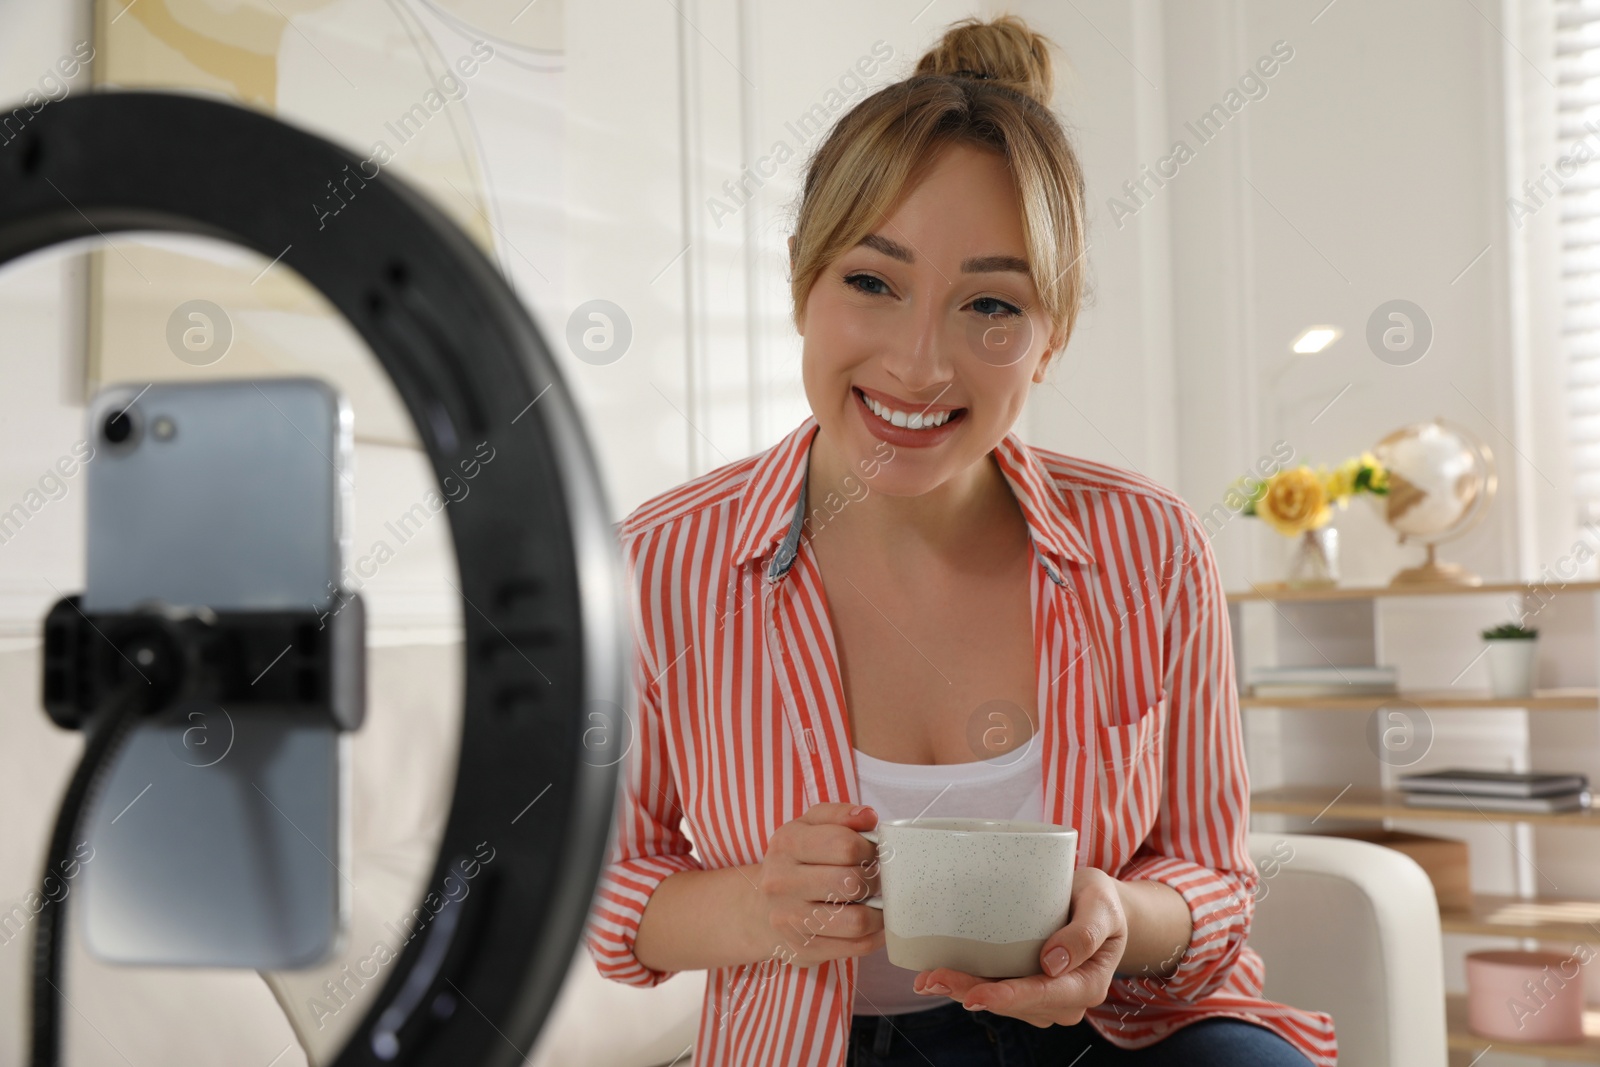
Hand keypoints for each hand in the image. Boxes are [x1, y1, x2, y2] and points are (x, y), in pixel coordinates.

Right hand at [750, 802, 884, 966]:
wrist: (759, 910)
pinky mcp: (804, 950)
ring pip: (857, 921)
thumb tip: (869, 816)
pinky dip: (876, 935)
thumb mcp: (809, 826)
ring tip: (878, 901)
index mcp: (787, 844)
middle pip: (852, 882)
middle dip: (875, 879)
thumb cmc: (795, 863)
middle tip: (876, 877)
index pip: (844, 844)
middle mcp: (782, 883)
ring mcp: (790, 921)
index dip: (870, 848)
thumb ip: (840, 815)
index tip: (873, 852)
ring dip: (879, 912)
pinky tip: (875, 923)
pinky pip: (857, 947)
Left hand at [911, 867, 1127, 1027]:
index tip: (975, 994)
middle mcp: (1064, 1001)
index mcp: (1088, 984)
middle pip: (1013, 1002)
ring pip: (998, 1001)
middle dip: (971, 993)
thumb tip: (1052, 963)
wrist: (1098, 907)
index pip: (1044, 995)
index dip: (1008, 997)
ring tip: (927, 978)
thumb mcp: (1102, 905)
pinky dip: (967, 984)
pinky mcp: (1025, 987)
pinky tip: (939, 976)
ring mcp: (1043, 998)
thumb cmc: (1101, 902)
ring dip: (962, 991)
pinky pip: (995, 990)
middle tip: (931, 979)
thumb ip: (1085, 933)